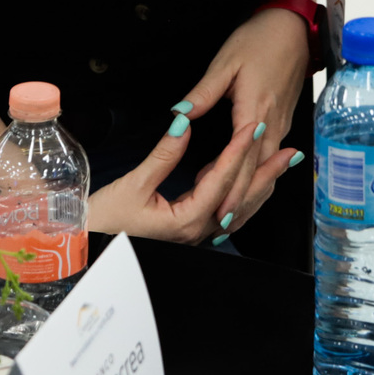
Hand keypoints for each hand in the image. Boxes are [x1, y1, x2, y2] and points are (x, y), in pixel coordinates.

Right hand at [85, 115, 297, 243]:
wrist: (84, 252)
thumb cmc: (101, 223)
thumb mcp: (132, 185)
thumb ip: (163, 155)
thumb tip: (184, 122)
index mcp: (185, 221)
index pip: (221, 180)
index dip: (238, 151)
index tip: (252, 127)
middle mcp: (195, 232)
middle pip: (240, 199)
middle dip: (266, 173)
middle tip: (289, 152)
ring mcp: (192, 234)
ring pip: (236, 208)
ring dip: (258, 184)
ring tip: (278, 162)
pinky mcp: (186, 231)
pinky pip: (223, 211)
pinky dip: (240, 193)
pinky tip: (244, 177)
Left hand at [177, 5, 311, 224]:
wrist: (293, 24)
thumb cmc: (259, 38)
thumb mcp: (225, 62)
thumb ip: (203, 93)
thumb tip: (179, 114)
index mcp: (255, 111)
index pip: (242, 161)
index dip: (230, 190)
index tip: (216, 213)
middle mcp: (272, 123)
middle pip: (256, 173)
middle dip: (238, 201)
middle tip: (217, 227)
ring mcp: (280, 123)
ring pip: (265, 168)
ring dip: (247, 192)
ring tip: (227, 214)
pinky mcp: (282, 119)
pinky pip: (270, 157)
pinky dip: (257, 176)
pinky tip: (244, 184)